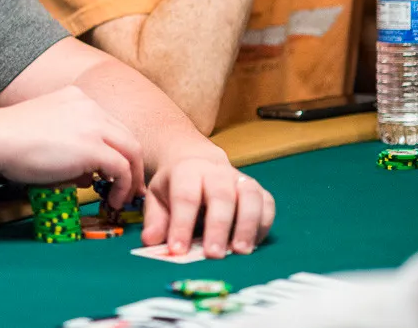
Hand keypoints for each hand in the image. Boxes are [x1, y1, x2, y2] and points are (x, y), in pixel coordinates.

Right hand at [0, 86, 144, 207]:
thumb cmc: (9, 139)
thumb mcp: (45, 131)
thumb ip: (69, 145)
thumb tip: (86, 174)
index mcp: (76, 98)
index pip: (108, 124)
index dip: (115, 149)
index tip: (113, 168)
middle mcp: (89, 107)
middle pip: (125, 136)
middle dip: (131, 163)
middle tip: (129, 185)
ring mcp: (93, 126)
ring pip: (131, 150)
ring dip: (131, 176)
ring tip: (124, 195)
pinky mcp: (93, 148)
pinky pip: (121, 169)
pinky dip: (123, 186)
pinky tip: (113, 199)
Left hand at [141, 154, 275, 257]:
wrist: (196, 162)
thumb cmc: (175, 186)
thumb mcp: (157, 197)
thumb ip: (156, 220)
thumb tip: (150, 241)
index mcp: (186, 171)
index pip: (185, 197)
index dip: (181, 224)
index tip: (178, 250)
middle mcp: (216, 171)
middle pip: (220, 196)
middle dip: (217, 227)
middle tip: (214, 255)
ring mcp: (240, 179)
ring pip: (250, 197)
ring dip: (247, 225)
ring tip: (240, 252)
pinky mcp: (258, 189)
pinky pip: (267, 204)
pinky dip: (263, 224)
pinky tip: (253, 243)